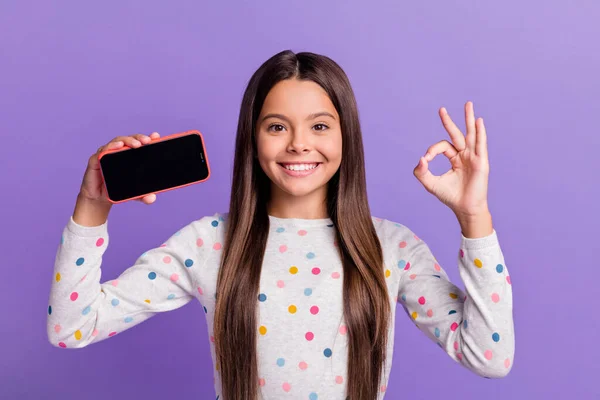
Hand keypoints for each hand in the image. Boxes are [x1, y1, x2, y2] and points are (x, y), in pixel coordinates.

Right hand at [79, 132, 160, 204]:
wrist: (98, 198)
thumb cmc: (117, 189)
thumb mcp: (134, 194)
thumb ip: (144, 196)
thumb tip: (152, 198)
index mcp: (129, 155)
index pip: (139, 143)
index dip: (147, 138)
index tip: (156, 136)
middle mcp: (118, 152)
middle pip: (129, 139)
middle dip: (139, 138)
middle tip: (147, 141)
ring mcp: (107, 154)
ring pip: (117, 142)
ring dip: (127, 141)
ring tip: (136, 144)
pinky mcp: (96, 160)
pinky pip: (102, 151)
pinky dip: (110, 147)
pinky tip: (118, 146)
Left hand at [413, 101, 489, 218]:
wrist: (464, 208)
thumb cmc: (450, 197)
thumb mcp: (431, 184)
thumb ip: (422, 172)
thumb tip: (421, 158)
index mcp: (454, 159)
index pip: (442, 146)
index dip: (432, 150)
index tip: (426, 159)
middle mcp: (464, 155)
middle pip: (456, 134)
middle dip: (449, 121)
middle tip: (441, 109)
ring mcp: (474, 157)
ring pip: (471, 134)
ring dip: (469, 119)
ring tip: (468, 104)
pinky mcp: (481, 162)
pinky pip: (480, 144)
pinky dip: (480, 132)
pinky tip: (479, 121)